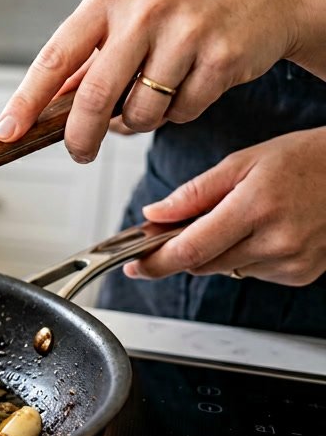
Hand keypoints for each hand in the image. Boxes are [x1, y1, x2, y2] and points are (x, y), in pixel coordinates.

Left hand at [0, 0, 308, 162]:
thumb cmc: (185, 7)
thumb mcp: (131, 13)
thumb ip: (90, 56)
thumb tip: (43, 107)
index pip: (56, 57)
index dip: (27, 100)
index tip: (8, 131)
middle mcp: (145, 10)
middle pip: (95, 97)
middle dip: (81, 137)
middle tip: (80, 153)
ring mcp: (186, 32)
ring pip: (140, 113)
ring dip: (140, 122)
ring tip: (155, 95)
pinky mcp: (221, 57)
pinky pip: (181, 113)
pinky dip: (179, 113)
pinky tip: (191, 84)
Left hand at [126, 128, 325, 284]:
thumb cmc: (303, 160)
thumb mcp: (242, 162)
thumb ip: (195, 193)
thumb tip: (154, 214)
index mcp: (255, 208)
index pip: (190, 249)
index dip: (154, 262)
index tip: (132, 266)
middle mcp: (275, 242)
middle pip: (202, 264)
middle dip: (181, 249)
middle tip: (176, 227)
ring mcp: (291, 263)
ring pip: (224, 269)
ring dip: (214, 251)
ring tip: (237, 217)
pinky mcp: (300, 275)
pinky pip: (250, 272)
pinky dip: (242, 256)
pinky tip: (260, 231)